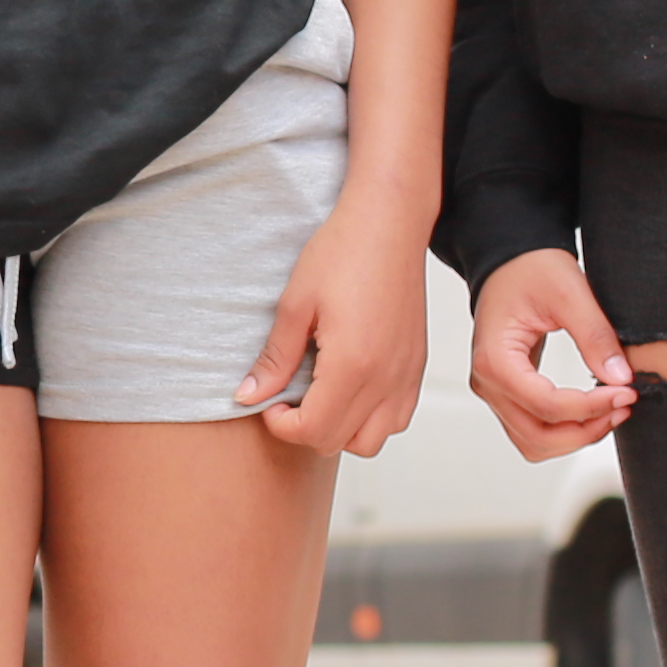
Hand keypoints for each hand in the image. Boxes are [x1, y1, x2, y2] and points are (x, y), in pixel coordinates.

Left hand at [240, 201, 428, 456]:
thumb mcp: (295, 304)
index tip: (269, 403)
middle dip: (305, 429)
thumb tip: (250, 395)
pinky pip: (398, 419)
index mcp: (353, 364)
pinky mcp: (416, 367)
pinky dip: (372, 419)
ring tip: (320, 396)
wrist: (389, 223)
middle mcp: (386, 378)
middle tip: (287, 396)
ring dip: (340, 430)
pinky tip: (349, 389)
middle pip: (339, 442)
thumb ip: (275, 359)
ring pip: (374, 440)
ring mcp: (406, 376)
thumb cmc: (344, 252)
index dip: (282, 426)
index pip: (314, 431)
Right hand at [468, 249, 633, 460]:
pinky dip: (563, 430)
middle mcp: (487, 382)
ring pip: (534, 442)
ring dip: (575, 437)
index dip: (592, 406)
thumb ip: (595, 336)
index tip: (626, 392)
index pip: (546, 405)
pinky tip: (592, 412)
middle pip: (537, 436)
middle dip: (585, 430)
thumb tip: (620, 377)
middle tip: (622, 406)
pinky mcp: (506, 392)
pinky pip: (533, 429)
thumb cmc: (530, 268)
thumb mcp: (570, 293)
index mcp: (495, 359)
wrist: (509, 258)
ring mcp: (494, 390)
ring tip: (610, 412)